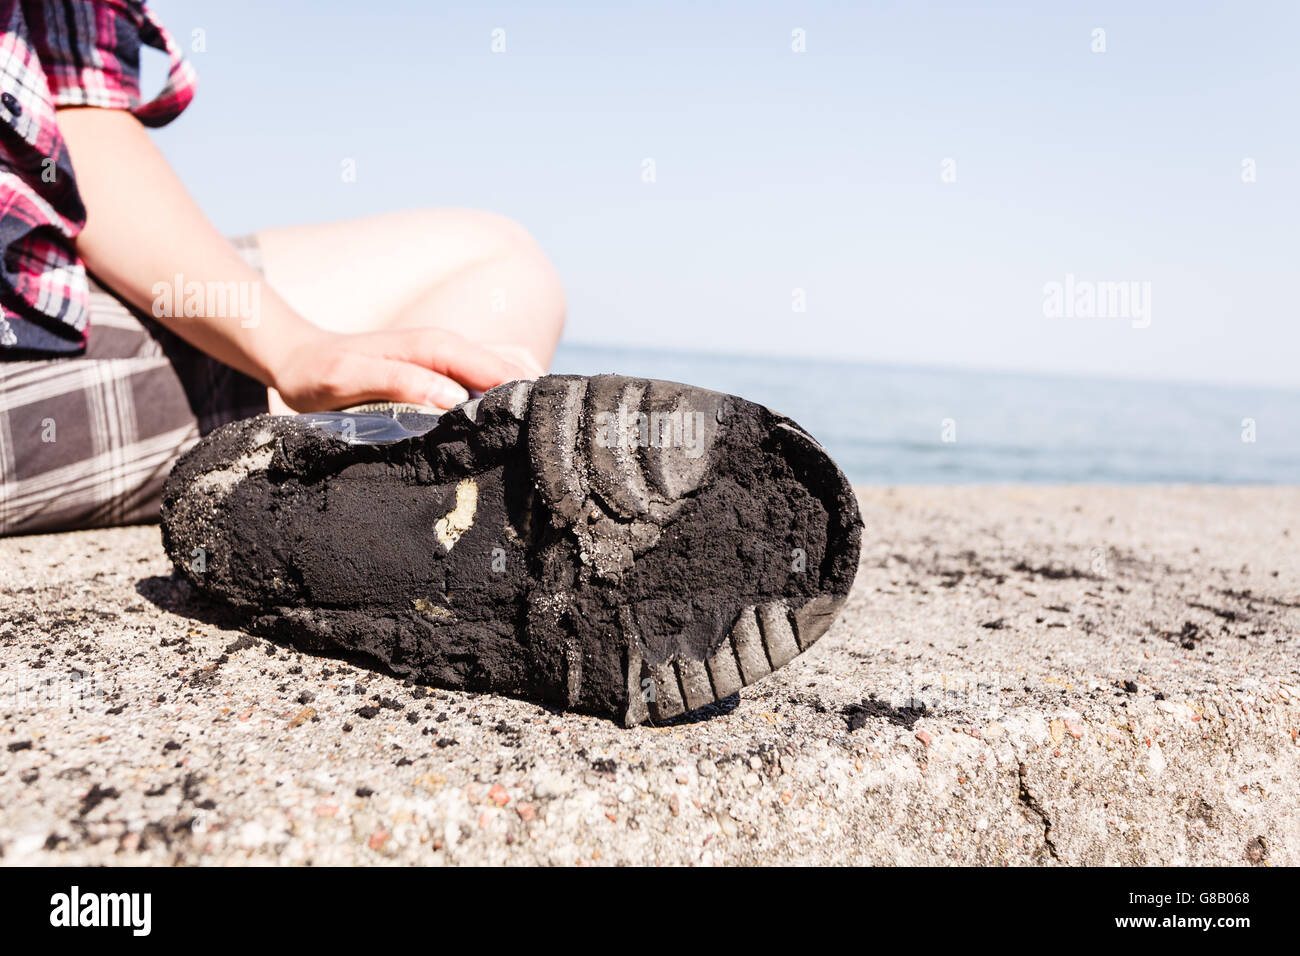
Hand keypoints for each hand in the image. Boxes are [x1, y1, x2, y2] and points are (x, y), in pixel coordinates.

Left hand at [270, 326, 530, 412]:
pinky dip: (508, 394)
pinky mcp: (445, 369)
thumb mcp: (348, 379)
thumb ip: (399, 383)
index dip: (522, 395)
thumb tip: (452, 398)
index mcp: (434, 347)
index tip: (539, 427)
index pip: (497, 367)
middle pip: (513, 365)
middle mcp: (449, 346)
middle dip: (533, 396)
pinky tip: (511, 423)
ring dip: (525, 395)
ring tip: (536, 434)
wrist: (300, 357)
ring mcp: (449, 357)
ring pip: (507, 369)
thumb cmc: (320, 374)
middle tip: (545, 439)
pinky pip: (490, 377)